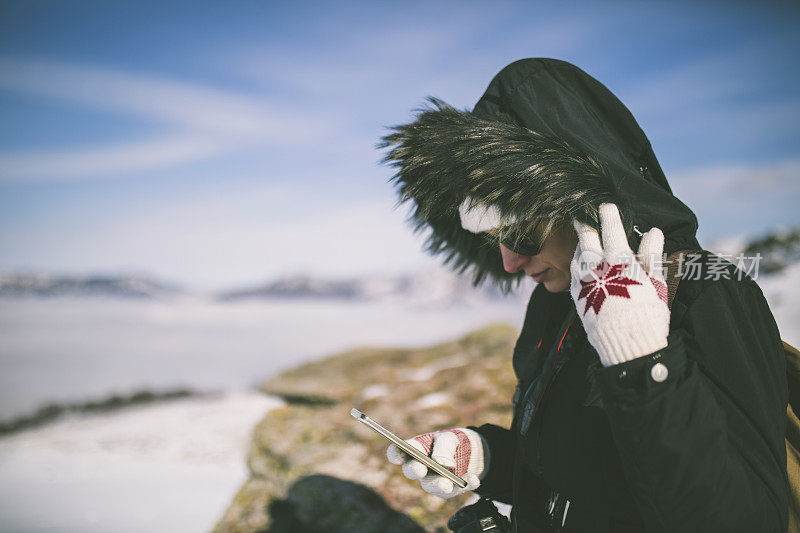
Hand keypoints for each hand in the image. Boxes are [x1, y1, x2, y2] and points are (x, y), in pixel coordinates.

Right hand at [386, 428, 484, 498]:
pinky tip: (474, 480)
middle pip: (411, 470)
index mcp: (415, 450)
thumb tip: (442, 463)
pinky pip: (455, 489)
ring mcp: (432, 480)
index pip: (399, 452)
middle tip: (420, 469)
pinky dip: (466, 484)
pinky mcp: (448, 490)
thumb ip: (443, 447)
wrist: (469, 453)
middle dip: (415, 470)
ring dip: (439, 484)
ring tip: (447, 484)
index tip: (396, 455)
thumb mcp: (449, 438)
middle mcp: (419, 467)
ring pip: (431, 485)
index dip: (395, 454)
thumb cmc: (452, 442)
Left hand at [570, 203, 668, 366]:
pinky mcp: (576, 296)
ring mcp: (583, 281)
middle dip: (586, 225)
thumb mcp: (657, 283)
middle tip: (584, 216)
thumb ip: (652, 256)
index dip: (608, 216)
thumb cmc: (647, 313)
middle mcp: (597, 268)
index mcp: (619, 261)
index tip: (606, 206)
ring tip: (584, 238)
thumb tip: (654, 232)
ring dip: (580, 244)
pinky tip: (580, 261)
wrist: (626, 343)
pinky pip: (573, 271)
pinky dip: (576, 261)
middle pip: (586, 238)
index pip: (611, 230)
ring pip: (577, 254)